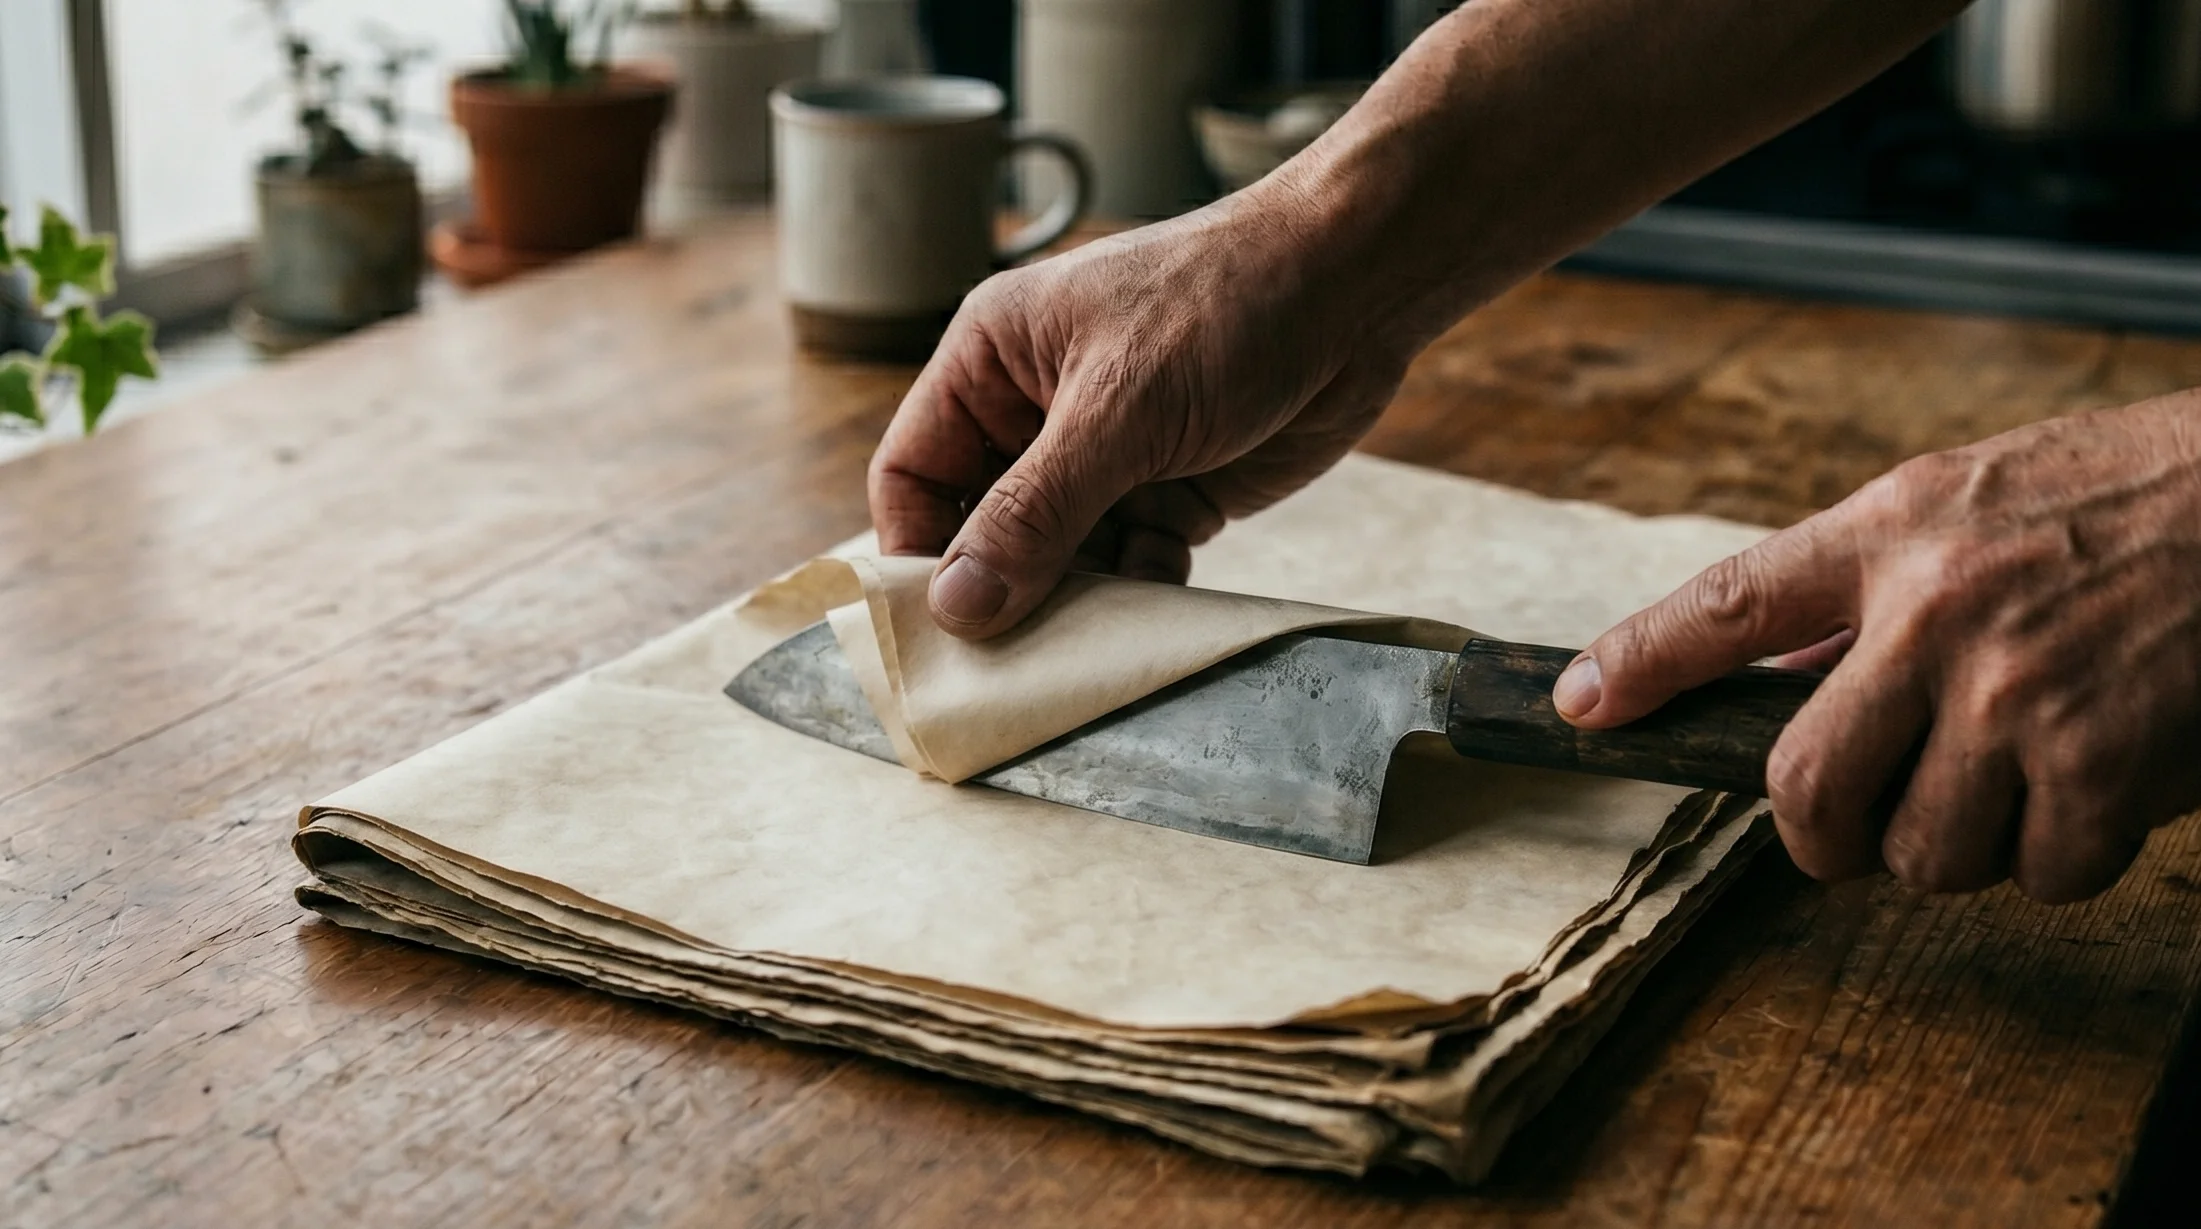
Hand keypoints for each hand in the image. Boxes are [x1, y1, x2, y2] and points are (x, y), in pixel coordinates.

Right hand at [868, 188, 1417, 638]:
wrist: (1360, 286)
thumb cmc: (1227, 306)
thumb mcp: (1118, 413)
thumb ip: (1034, 513)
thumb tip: (957, 606)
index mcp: (992, 360)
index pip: (913, 472)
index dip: (918, 549)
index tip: (939, 627)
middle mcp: (1038, 408)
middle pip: (985, 526)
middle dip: (1004, 586)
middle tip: (1015, 657)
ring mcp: (1108, 452)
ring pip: (1061, 556)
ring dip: (1078, 597)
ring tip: (1094, 631)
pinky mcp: (1173, 488)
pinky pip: (1131, 562)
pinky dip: (1142, 588)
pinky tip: (1162, 594)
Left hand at [1553, 395, 2200, 902]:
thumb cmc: (2138, 494)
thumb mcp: (1978, 499)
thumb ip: (1874, 587)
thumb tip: (1783, 670)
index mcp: (1894, 531)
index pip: (1728, 601)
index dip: (1639, 661)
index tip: (1579, 704)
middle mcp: (1935, 612)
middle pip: (1804, 788)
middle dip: (1822, 838)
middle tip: (1856, 832)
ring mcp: (2015, 692)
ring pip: (1922, 853)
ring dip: (1965, 846)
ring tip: (2029, 773)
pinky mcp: (2102, 761)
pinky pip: (2041, 873)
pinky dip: (2070, 855)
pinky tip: (2109, 781)